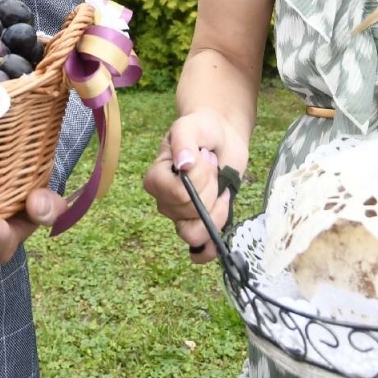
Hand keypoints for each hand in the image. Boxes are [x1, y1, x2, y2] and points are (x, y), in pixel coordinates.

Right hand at [142, 110, 247, 263]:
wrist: (222, 137)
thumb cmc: (202, 129)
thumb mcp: (190, 126)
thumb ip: (184, 141)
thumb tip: (183, 164)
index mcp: (156, 178)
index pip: (179, 194)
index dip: (200, 178)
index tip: (205, 157)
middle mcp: (165, 201)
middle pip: (191, 211)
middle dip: (211, 187)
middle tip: (212, 166)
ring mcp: (181, 216)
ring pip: (194, 234)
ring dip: (216, 212)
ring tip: (221, 189)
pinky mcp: (200, 224)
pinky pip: (199, 251)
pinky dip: (209, 248)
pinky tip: (219, 239)